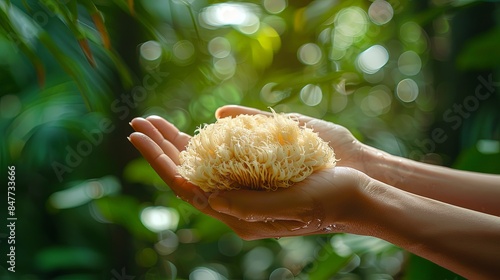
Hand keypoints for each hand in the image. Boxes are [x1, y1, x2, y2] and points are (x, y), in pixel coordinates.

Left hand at [129, 115, 367, 239]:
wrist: (358, 195)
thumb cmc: (330, 200)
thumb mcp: (293, 204)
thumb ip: (250, 205)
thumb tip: (207, 197)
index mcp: (240, 214)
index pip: (186, 186)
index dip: (159, 160)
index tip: (138, 135)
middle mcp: (237, 203)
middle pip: (187, 174)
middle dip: (161, 147)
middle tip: (138, 121)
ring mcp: (246, 189)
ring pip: (201, 167)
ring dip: (177, 144)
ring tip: (157, 123)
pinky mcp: (257, 176)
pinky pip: (221, 162)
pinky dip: (202, 145)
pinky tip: (192, 132)